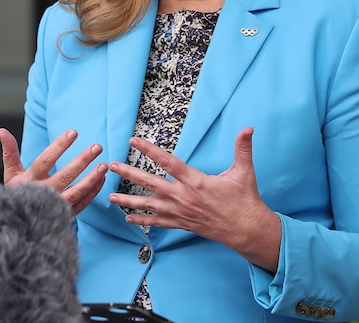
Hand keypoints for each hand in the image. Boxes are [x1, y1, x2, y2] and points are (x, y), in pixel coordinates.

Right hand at [0, 127, 107, 214]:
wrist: (17, 223)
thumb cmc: (16, 192)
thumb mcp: (11, 173)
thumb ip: (9, 151)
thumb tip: (1, 130)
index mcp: (29, 180)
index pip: (46, 160)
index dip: (60, 146)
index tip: (74, 132)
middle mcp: (43, 193)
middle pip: (65, 176)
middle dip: (82, 161)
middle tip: (97, 147)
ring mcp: (54, 206)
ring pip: (76, 192)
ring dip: (92, 178)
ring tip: (104, 165)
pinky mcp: (64, 215)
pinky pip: (82, 203)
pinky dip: (93, 191)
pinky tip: (102, 179)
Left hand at [108, 127, 280, 271]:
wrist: (246, 229)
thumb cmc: (245, 200)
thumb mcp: (244, 172)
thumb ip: (243, 148)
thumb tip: (248, 129)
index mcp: (196, 181)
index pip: (167, 162)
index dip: (149, 150)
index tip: (133, 141)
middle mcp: (184, 197)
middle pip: (151, 183)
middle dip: (129, 174)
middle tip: (112, 166)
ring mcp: (181, 212)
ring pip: (149, 205)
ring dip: (128, 200)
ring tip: (110, 196)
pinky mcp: (182, 224)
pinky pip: (158, 222)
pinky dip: (142, 220)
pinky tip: (128, 217)